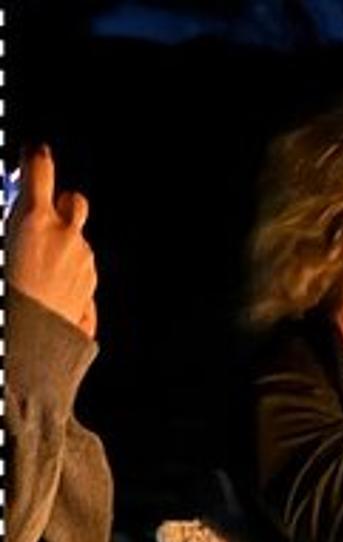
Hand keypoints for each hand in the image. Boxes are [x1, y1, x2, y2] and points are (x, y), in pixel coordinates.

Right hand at [4, 146, 97, 337]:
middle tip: (37, 213)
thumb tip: (15, 215)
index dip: (36, 157)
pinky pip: (79, 270)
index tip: (34, 153)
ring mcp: (83, 263)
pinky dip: (66, 271)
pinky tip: (44, 288)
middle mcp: (67, 237)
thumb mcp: (2, 246)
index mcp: (35, 219)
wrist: (21, 344)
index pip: (41, 169)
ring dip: (61, 243)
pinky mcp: (89, 288)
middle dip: (58, 202)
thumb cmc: (5, 295)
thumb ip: (11, 222)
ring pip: (77, 239)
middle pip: (74, 201)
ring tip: (31, 265)